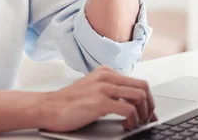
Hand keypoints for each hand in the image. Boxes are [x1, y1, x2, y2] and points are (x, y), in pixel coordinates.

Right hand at [40, 66, 156, 132]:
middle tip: (147, 120)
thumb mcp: (92, 89)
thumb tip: (131, 105)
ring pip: (139, 96)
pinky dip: (133, 119)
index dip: (148, 100)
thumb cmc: (67, 103)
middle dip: (149, 106)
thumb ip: (109, 91)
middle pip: (143, 87)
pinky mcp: (100, 102)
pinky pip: (128, 109)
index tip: (148, 113)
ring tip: (137, 124)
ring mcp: (103, 88)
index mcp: (106, 72)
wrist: (48, 107)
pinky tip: (127, 126)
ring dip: (143, 113)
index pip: (137, 82)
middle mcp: (107, 76)